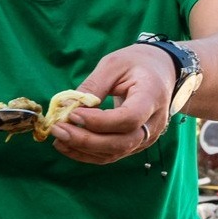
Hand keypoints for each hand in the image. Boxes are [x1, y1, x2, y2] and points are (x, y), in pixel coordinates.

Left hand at [44, 43, 175, 163]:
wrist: (160, 72)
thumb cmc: (136, 64)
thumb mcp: (113, 65)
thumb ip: (92, 86)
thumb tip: (67, 106)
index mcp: (152, 96)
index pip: (129, 118)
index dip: (99, 121)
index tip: (73, 114)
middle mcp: (154, 122)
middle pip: (121, 142)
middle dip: (86, 140)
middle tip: (58, 129)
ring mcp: (146, 137)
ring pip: (115, 152)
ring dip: (83, 149)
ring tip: (58, 137)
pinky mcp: (135, 144)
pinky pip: (111, 154)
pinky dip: (87, 153)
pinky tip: (66, 145)